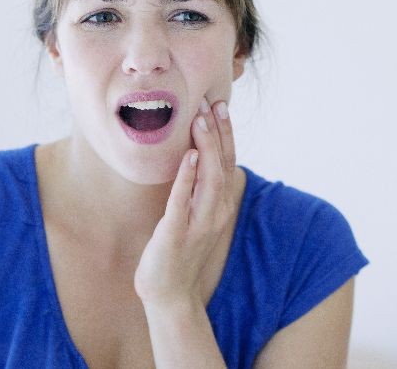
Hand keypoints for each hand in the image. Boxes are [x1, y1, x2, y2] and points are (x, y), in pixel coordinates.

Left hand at [134, 97, 237, 307]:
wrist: (169, 294)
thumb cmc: (178, 251)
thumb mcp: (193, 216)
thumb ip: (197, 190)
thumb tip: (194, 157)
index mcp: (219, 206)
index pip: (227, 163)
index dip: (225, 134)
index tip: (220, 106)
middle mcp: (215, 213)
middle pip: (222, 165)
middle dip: (218, 133)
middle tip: (212, 102)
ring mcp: (198, 224)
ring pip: (209, 179)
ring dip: (206, 147)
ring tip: (200, 120)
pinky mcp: (177, 235)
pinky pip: (183, 202)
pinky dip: (186, 178)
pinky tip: (187, 157)